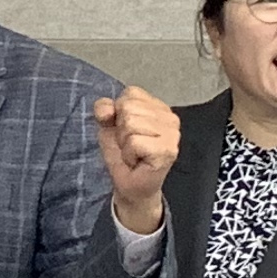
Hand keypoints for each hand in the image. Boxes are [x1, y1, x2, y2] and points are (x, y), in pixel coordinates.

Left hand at [92, 89, 178, 231]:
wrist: (129, 183)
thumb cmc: (123, 154)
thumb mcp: (107, 125)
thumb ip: (104, 109)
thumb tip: (107, 110)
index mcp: (159, 107)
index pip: (131, 93)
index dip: (119, 113)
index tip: (125, 131)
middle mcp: (170, 117)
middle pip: (129, 108)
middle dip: (121, 130)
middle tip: (130, 145)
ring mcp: (172, 134)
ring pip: (131, 124)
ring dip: (125, 143)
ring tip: (134, 153)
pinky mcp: (168, 150)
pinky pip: (135, 142)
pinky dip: (129, 154)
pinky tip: (137, 161)